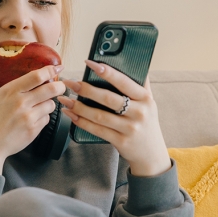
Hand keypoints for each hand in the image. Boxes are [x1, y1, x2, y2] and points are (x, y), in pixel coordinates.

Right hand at [0, 59, 65, 173]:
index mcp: (10, 91)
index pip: (37, 76)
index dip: (50, 70)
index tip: (56, 67)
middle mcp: (22, 103)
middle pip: (51, 89)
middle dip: (59, 86)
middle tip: (60, 85)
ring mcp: (29, 117)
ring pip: (51, 105)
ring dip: (49, 103)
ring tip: (42, 104)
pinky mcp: (34, 130)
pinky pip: (46, 119)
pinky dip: (43, 117)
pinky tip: (35, 117)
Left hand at [58, 60, 171, 176]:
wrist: (152, 154)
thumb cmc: (147, 123)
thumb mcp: (150, 103)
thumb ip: (141, 84)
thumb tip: (133, 62)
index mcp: (145, 98)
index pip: (124, 81)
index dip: (106, 71)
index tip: (89, 63)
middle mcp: (139, 113)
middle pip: (108, 98)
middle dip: (86, 89)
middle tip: (70, 83)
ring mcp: (130, 128)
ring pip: (99, 115)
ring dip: (79, 107)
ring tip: (65, 99)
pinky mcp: (120, 141)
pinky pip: (97, 130)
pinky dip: (82, 122)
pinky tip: (71, 115)